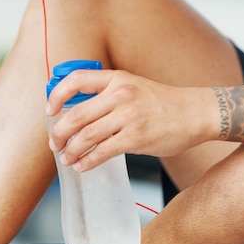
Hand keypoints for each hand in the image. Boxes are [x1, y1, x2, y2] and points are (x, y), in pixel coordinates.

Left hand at [47, 69, 215, 170]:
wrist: (195, 112)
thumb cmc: (163, 102)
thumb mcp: (134, 86)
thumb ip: (109, 96)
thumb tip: (80, 115)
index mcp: (117, 78)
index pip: (76, 80)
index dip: (57, 95)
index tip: (49, 110)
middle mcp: (120, 94)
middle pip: (76, 114)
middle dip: (59, 132)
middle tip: (54, 143)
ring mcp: (128, 116)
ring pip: (86, 135)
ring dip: (71, 150)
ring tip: (66, 158)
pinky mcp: (136, 138)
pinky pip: (103, 151)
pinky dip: (88, 161)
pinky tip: (82, 166)